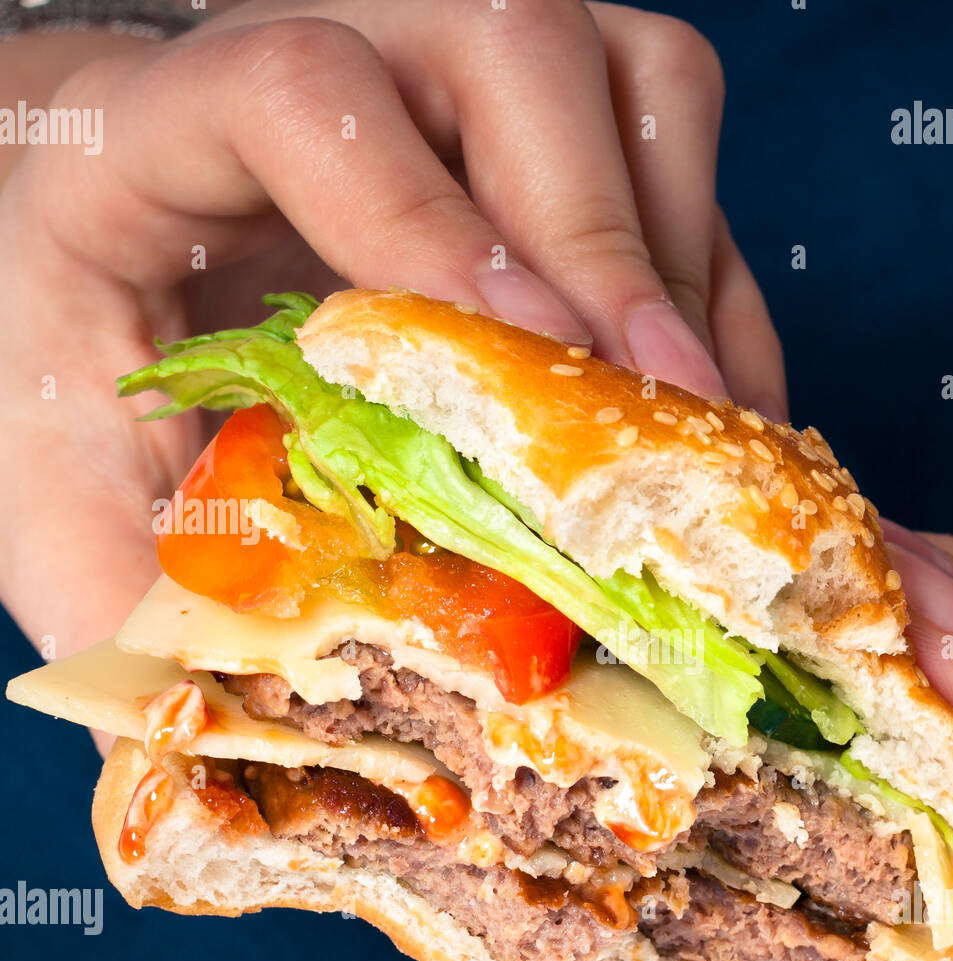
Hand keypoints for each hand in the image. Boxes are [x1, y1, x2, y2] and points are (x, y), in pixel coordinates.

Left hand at [0, 0, 783, 656]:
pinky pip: (674, 141)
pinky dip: (714, 272)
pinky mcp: (532, 130)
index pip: (296, 91)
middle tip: (649, 413)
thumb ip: (134, 596)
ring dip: (679, 247)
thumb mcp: (54, 503)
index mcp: (145, 135)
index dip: (418, 220)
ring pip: (621, 71)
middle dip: (601, 244)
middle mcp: (318, 57)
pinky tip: (708, 403)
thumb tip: (260, 728)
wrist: (80, 278)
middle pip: (506, 42)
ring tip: (682, 416)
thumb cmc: (57, 387)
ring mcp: (439, 79)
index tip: (518, 361)